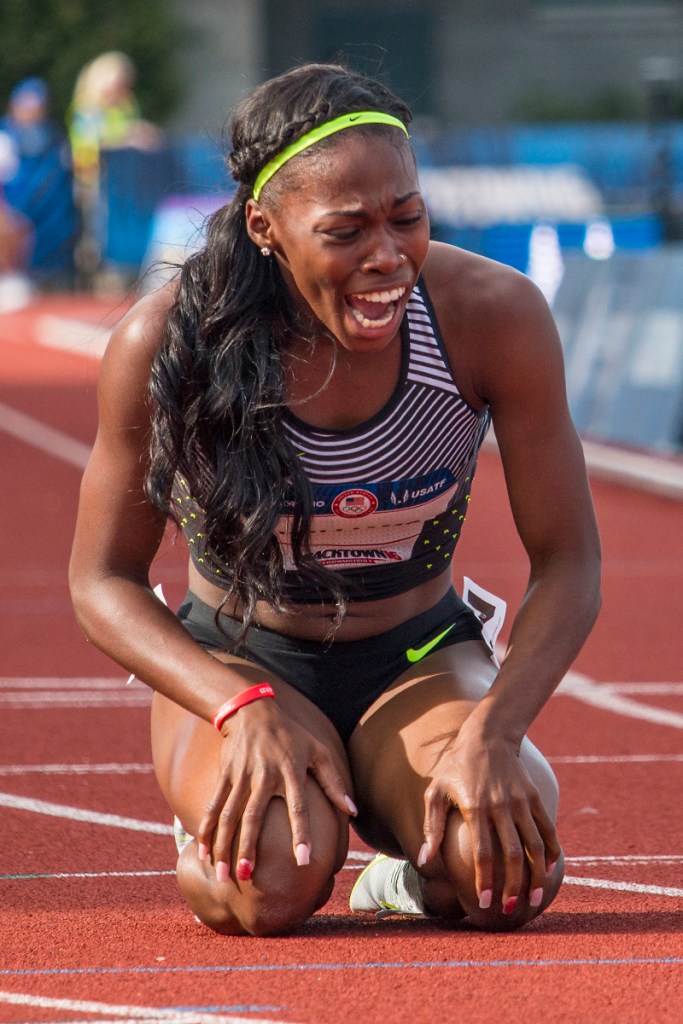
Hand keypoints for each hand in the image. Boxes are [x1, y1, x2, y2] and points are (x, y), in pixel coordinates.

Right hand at [196, 698, 354, 881]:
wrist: (251, 710)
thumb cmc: (291, 735)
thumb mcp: (317, 751)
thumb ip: (334, 782)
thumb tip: (353, 810)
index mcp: (291, 771)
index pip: (298, 807)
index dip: (301, 833)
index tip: (303, 860)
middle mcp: (264, 775)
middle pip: (255, 816)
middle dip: (249, 847)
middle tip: (247, 877)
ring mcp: (242, 776)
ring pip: (229, 815)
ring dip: (224, 845)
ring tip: (223, 875)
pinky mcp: (225, 775)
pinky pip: (214, 806)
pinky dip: (206, 829)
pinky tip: (201, 852)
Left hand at [418, 720, 560, 911]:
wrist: (488, 735)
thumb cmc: (456, 766)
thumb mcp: (436, 791)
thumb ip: (431, 826)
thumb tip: (425, 861)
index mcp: (475, 807)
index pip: (483, 852)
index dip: (485, 880)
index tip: (485, 903)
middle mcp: (501, 806)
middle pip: (512, 854)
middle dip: (513, 885)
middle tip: (510, 909)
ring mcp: (521, 801)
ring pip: (535, 845)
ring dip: (537, 875)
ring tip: (535, 899)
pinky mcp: (534, 797)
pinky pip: (547, 829)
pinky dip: (552, 852)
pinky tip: (551, 871)